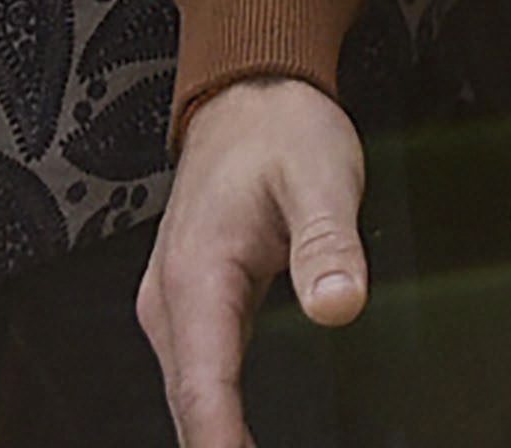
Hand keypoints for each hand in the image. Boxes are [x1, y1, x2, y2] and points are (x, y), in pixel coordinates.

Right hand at [139, 77, 370, 447]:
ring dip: (215, 439)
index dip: (222, 446)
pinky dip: (214, 415)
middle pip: (188, 406)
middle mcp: (172, 297)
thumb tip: (339, 305)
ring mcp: (175, 304)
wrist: (250, 97)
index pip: (203, 388)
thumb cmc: (281, 131)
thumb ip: (327, 245)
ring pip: (188, 396)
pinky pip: (198, 377)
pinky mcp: (190, 306)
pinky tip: (239, 440)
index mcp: (197, 274)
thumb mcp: (321, 177)